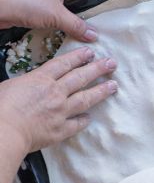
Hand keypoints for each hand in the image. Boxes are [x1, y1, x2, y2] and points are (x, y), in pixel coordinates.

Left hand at [0, 0, 96, 41]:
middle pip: (71, 4)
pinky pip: (49, 14)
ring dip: (63, 22)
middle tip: (84, 32)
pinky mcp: (32, 3)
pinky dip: (52, 23)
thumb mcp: (57, 16)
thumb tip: (94, 35)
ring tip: (71, 33)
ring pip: (60, 10)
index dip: (89, 9)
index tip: (94, 24)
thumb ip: (77, 26)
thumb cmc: (27, 3)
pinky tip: (56, 31)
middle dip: (76, 18)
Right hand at [0, 47, 116, 156]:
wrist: (4, 130)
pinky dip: (84, 120)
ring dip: (101, 91)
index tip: (91, 52)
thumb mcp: (10, 85)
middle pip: (80, 78)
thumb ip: (26, 83)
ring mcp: (61, 111)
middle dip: (98, 69)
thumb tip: (29, 84)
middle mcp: (55, 93)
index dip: (78, 57)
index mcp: (40, 80)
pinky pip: (77, 124)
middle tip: (112, 63)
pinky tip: (90, 117)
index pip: (63, 64)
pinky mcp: (61, 129)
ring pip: (85, 99)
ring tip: (114, 86)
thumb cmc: (0, 106)